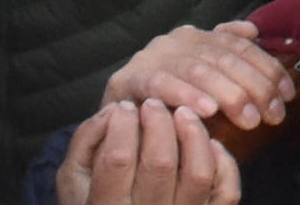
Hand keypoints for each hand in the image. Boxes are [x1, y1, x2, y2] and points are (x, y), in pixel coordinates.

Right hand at [56, 98, 240, 204]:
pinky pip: (226, 191)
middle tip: (152, 104)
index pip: (117, 159)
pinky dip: (222, 161)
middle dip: (158, 122)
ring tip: (182, 112)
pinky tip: (208, 143)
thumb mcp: (74, 176)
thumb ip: (85, 141)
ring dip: (193, 134)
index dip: (122, 124)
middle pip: (160, 163)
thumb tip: (113, 110)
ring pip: (198, 173)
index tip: (124, 107)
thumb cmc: (94, 195)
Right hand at [104, 22, 291, 131]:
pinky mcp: (129, 78)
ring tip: (248, 118)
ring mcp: (152, 57)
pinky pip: (162, 85)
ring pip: (199, 71)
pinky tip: (207, 111)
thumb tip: (253, 31)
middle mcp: (176, 40)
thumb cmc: (165, 94)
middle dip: (254, 87)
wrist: (114, 110)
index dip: (268, 69)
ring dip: (228, 94)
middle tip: (271, 115)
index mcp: (197, 36)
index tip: (287, 95)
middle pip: (224, 59)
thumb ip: (225, 50)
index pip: (241, 48)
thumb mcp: (199, 72)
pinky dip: (187, 95)